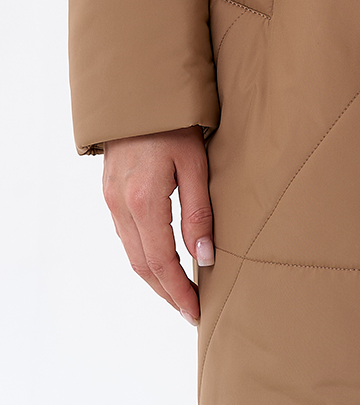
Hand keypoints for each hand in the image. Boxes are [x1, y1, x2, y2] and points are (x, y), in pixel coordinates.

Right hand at [102, 124, 214, 325]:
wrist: (139, 92)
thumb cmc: (174, 123)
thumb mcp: (195, 163)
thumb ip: (199, 212)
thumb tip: (205, 258)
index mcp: (143, 201)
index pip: (160, 263)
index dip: (179, 292)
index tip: (197, 312)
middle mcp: (120, 205)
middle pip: (141, 265)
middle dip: (167, 292)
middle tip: (190, 310)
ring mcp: (111, 199)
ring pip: (130, 253)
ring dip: (155, 277)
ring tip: (181, 292)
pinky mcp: (110, 192)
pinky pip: (125, 235)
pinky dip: (144, 255)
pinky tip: (162, 260)